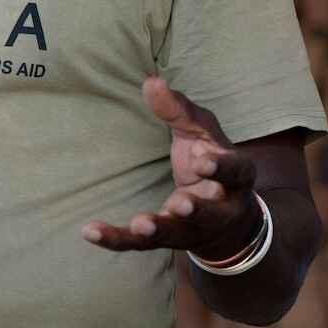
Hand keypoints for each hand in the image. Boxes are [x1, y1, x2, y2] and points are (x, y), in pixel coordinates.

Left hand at [83, 77, 260, 260]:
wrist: (224, 217)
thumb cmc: (209, 160)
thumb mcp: (202, 133)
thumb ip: (179, 110)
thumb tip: (151, 82)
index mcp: (236, 179)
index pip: (235, 173)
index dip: (221, 168)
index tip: (203, 161)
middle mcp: (220, 210)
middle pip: (210, 214)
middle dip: (196, 210)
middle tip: (180, 205)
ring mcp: (194, 230)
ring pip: (177, 235)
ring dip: (159, 230)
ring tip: (141, 224)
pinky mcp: (167, 241)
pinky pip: (140, 245)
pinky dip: (116, 239)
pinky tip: (90, 231)